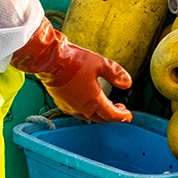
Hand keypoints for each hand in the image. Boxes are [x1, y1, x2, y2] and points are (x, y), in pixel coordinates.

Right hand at [11, 19, 132, 122]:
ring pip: (88, 116)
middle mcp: (81, 108)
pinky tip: (88, 101)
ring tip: (105, 104)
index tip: (128, 116)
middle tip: (120, 109)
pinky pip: (77, 111)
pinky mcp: (60, 102)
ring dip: (99, 113)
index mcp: (93, 101)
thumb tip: (128, 83)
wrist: (49, 59)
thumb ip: (116, 74)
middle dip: (112, 115)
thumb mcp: (101, 63)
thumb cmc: (74, 61)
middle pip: (100, 118)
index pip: (111, 115)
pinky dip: (86, 110)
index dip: (122, 116)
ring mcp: (69, 106)